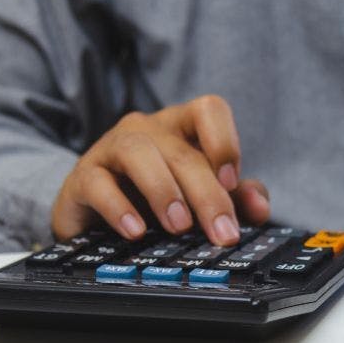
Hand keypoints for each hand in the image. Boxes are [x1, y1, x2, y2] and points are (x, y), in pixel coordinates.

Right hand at [51, 95, 269, 244]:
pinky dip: (118, 207)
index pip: (209, 109)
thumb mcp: (201, 198)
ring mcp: (111, 148)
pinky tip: (135, 231)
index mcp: (183, 127)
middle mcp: (148, 129)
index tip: (232, 182)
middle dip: (207, 194)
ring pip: (139, 153)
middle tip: (221, 232)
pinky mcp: (83, 177)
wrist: (97, 218)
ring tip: (179, 226)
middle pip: (183, 151)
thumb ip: (236, 199)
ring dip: (164, 191)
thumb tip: (260, 208)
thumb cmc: (157, 200)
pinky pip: (97, 183)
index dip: (225, 142)